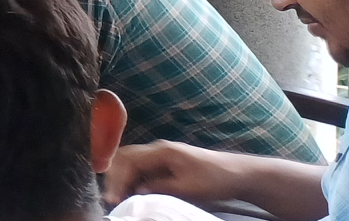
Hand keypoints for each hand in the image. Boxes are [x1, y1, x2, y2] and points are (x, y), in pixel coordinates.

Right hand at [102, 141, 234, 206]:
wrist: (237, 173)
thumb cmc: (214, 179)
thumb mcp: (187, 187)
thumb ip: (160, 187)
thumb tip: (137, 191)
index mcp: (161, 151)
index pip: (128, 161)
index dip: (117, 180)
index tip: (113, 198)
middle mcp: (157, 149)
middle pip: (124, 158)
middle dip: (114, 178)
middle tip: (111, 199)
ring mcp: (160, 155)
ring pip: (130, 163)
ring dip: (122, 179)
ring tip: (118, 198)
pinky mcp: (165, 163)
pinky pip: (140, 169)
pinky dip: (132, 180)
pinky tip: (132, 194)